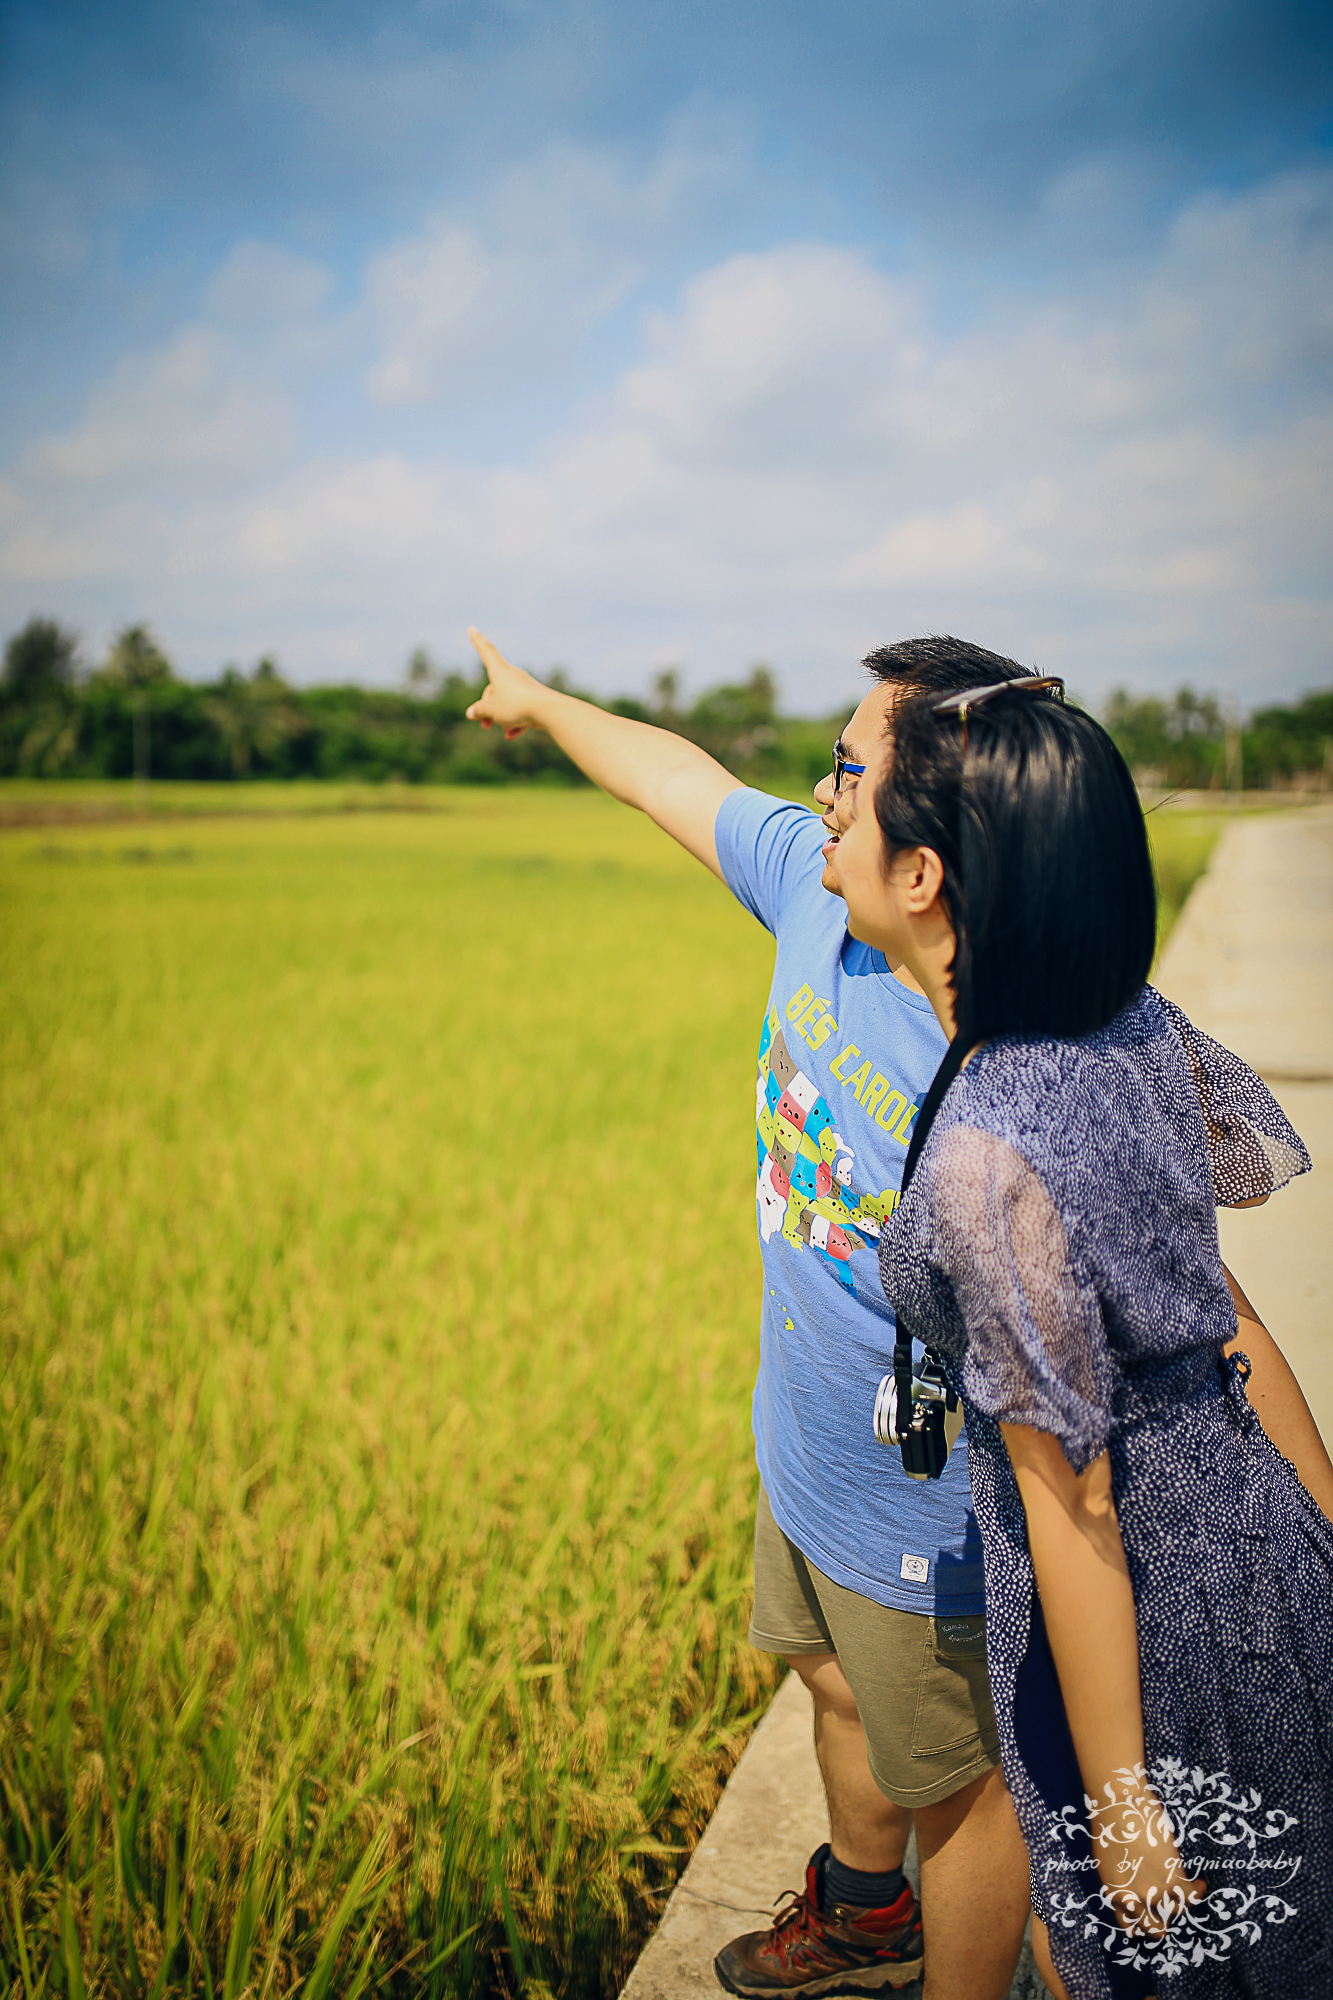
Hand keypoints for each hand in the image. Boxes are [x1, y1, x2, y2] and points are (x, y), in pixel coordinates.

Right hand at [465, 628, 550, 739]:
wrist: (549, 712)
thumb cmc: (517, 706)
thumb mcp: (491, 710)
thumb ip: (480, 710)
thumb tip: (473, 712)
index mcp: (500, 671)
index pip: (486, 651)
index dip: (477, 640)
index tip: (471, 628)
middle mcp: (512, 676)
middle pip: (493, 689)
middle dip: (487, 708)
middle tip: (484, 725)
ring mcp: (525, 687)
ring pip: (506, 702)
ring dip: (501, 718)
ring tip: (504, 731)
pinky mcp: (535, 699)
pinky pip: (520, 710)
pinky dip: (515, 722)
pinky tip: (512, 735)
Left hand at [1095, 1793, 1206, 1940]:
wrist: (1119, 1806)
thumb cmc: (1110, 1824)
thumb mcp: (1108, 1861)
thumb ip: (1120, 1880)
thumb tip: (1134, 1884)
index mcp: (1114, 1894)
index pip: (1129, 1926)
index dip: (1142, 1923)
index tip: (1150, 1914)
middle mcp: (1133, 1900)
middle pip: (1154, 1929)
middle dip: (1162, 1920)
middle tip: (1168, 1905)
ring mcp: (1153, 1892)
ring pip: (1175, 1913)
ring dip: (1182, 1903)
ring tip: (1188, 1891)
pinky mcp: (1171, 1879)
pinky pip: (1190, 1897)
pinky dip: (1197, 1891)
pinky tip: (1199, 1883)